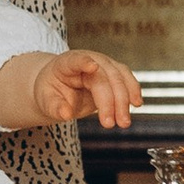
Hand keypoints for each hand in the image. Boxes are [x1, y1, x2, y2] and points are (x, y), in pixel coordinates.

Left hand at [25, 47, 142, 131]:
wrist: (60, 86)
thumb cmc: (52, 91)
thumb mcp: (46, 101)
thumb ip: (55, 107)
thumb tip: (65, 113)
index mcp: (66, 64)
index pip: (75, 60)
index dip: (83, 61)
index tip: (92, 66)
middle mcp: (88, 60)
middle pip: (103, 76)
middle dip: (109, 101)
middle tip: (109, 124)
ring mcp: (103, 65)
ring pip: (119, 77)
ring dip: (124, 100)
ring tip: (124, 122)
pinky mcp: (114, 73)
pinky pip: (127, 79)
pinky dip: (133, 91)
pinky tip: (136, 104)